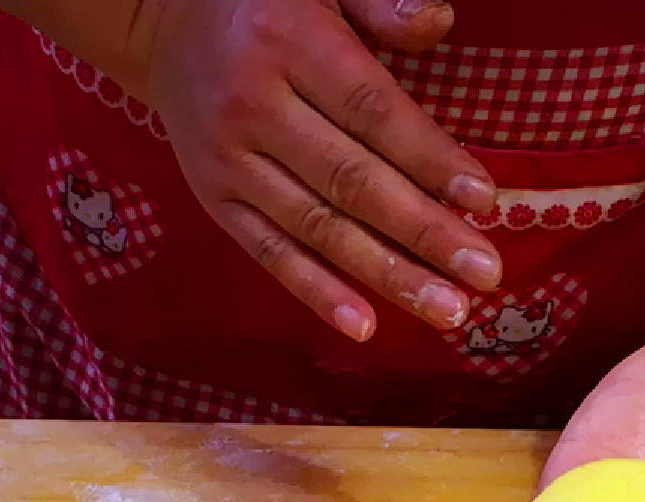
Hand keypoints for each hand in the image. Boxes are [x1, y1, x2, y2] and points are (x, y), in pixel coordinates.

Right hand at [139, 0, 502, 338]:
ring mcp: (228, 162)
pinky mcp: (213, 200)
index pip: (372, 112)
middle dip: (424, 233)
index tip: (484, 201)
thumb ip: (380, 2)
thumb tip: (439, 24)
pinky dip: (316, 292)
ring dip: (387, 275)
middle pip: (351, 181)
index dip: (429, 159)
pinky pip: (268, 253)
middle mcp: (253, 107)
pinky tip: (365, 325)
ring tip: (448, 310)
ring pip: (318, 228)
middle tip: (485, 274)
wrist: (159, 20)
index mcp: (288, 44)